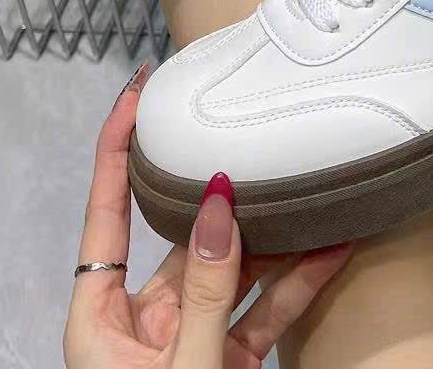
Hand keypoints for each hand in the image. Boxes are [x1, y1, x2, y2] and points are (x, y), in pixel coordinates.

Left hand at [64, 64, 351, 368]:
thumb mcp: (180, 365)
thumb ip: (204, 291)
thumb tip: (220, 205)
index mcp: (100, 315)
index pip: (107, 212)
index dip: (116, 148)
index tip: (137, 91)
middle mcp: (143, 319)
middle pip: (184, 237)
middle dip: (227, 195)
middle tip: (255, 136)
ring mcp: (188, 340)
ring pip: (234, 271)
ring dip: (276, 236)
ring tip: (310, 186)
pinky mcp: (228, 361)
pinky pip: (264, 311)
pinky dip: (298, 283)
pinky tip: (332, 248)